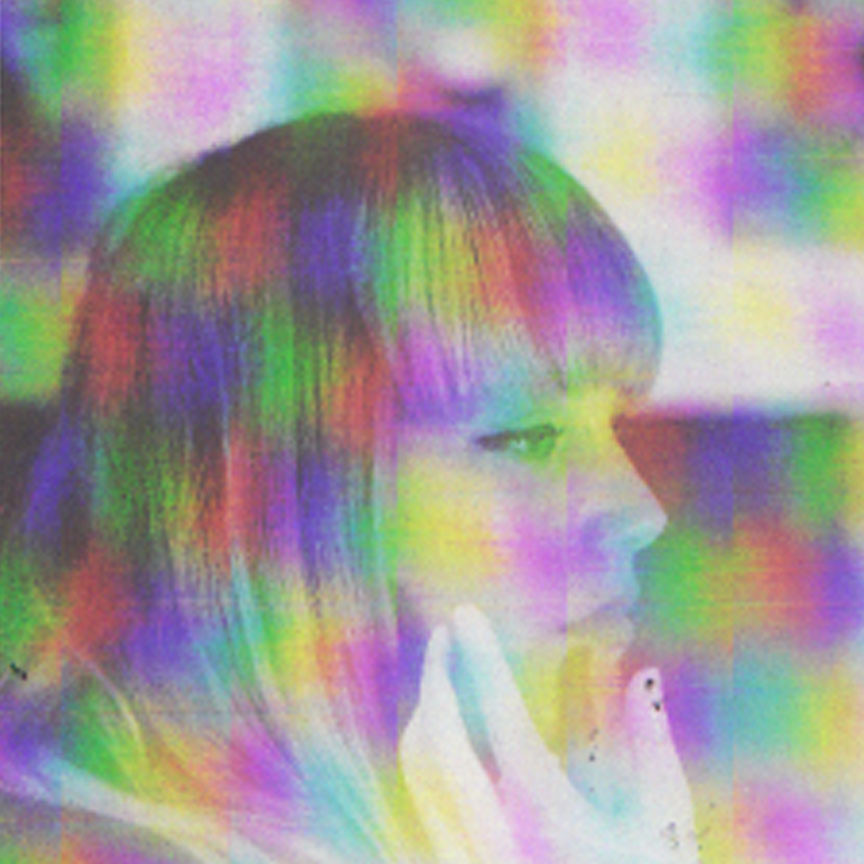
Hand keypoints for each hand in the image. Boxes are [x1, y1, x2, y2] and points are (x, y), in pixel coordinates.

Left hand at [399, 606, 699, 862]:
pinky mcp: (457, 861)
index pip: (501, 718)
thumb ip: (652, 748)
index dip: (479, 659)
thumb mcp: (662, 824)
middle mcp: (493, 834)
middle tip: (445, 635)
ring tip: (441, 671)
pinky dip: (425, 749)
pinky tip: (442, 728)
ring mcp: (466, 852)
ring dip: (425, 711)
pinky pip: (422, 797)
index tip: (464, 614)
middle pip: (440, 740)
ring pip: (419, 771)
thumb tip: (641, 676)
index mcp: (547, 817)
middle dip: (436, 677)